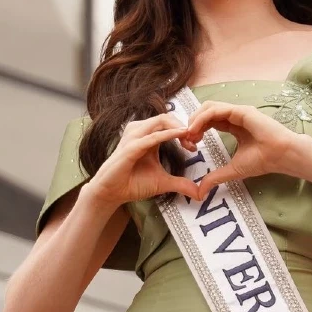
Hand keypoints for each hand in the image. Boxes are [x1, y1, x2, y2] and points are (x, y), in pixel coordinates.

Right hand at [84, 114, 199, 208]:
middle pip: (167, 117)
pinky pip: (152, 136)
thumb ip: (181, 183)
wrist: (112, 193)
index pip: (170, 123)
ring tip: (190, 139)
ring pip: (160, 121)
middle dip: (184, 127)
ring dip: (178, 128)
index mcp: (148, 136)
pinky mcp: (130, 147)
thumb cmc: (133, 183)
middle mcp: (141, 132)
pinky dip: (168, 134)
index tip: (195, 146)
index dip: (185, 131)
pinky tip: (180, 135)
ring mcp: (134, 137)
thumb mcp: (163, 182)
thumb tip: (199, 194)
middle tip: (195, 142)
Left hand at [184, 101, 297, 196]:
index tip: (191, 145)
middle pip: (206, 111)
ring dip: (195, 119)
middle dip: (193, 123)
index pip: (209, 121)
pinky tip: (195, 129)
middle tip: (187, 139)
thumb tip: (200, 192)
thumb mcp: (233, 170)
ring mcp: (238, 112)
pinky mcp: (241, 111)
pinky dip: (202, 118)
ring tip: (190, 134)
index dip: (197, 130)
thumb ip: (216, 177)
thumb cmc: (263, 161)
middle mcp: (235, 116)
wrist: (282, 156)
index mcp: (234, 126)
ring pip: (209, 106)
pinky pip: (216, 110)